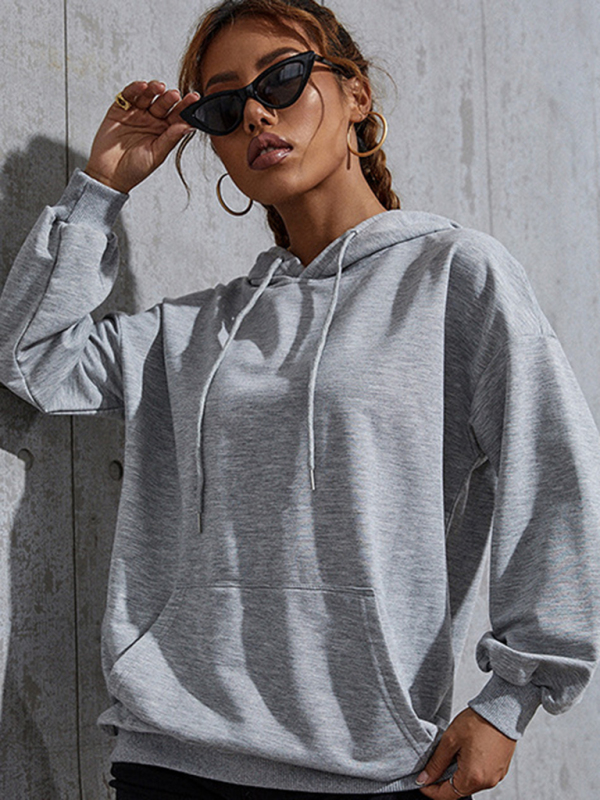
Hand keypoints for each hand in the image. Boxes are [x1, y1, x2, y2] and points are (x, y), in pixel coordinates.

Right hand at [84, 80, 199, 193]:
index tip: (194, 98)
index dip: (186, 107)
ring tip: (159, 87)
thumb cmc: (134, 169)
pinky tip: (142, 86)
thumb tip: (188, 126)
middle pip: (163, 103)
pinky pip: (129, 95)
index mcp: (164, 132)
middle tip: (174, 94)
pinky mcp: (120, 109)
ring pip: (148, 96)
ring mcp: (136, 113)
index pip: (177, 116)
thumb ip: (171, 139)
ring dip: (154, 89)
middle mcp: (152, 121)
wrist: (109, 174)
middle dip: (169, 97)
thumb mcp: (156, 155)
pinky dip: (135, 89)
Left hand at [416, 707, 516, 797]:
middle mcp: (486, 782)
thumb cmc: (478, 722)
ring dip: (457, 774)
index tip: (421, 781)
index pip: (446, 795)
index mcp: (473, 777)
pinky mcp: (500, 770)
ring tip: (451, 755)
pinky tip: (465, 754)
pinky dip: (470, 770)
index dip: (431, 790)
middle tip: (434, 765)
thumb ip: (436, 763)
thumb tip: (425, 779)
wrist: (502, 711)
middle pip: (458, 790)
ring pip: (469, 784)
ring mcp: (495, 777)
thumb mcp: (450, 740)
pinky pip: (480, 777)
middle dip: (443, 781)